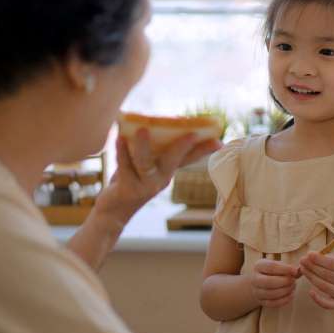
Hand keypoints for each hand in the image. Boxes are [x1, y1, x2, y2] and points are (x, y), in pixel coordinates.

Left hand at [102, 128, 219, 216]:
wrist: (114, 211)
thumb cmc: (130, 179)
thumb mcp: (145, 164)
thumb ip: (151, 147)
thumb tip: (152, 121)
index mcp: (168, 170)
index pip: (189, 158)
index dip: (204, 149)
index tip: (219, 142)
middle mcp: (161, 179)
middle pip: (173, 160)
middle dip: (183, 146)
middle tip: (192, 133)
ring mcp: (145, 185)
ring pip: (145, 163)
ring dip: (144, 146)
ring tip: (143, 129)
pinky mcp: (128, 189)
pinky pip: (125, 167)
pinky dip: (121, 152)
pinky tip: (119, 137)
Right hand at [250, 259, 300, 307]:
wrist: (259, 283)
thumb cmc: (272, 272)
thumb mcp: (278, 266)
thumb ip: (289, 268)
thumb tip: (300, 271)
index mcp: (259, 266)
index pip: (271, 267)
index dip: (285, 269)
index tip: (295, 271)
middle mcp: (255, 279)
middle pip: (269, 282)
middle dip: (285, 282)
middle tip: (294, 281)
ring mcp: (256, 291)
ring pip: (271, 293)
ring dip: (285, 291)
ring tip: (293, 287)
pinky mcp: (260, 301)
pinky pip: (272, 303)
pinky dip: (284, 300)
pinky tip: (291, 295)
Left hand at [299, 251, 333, 308]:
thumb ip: (329, 257)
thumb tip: (311, 256)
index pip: (333, 264)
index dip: (319, 259)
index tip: (309, 254)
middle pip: (327, 275)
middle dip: (312, 267)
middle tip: (302, 260)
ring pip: (324, 287)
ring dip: (311, 277)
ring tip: (303, 269)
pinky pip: (328, 304)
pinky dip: (318, 299)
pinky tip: (310, 291)